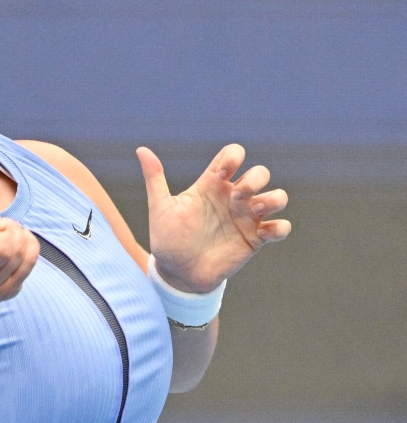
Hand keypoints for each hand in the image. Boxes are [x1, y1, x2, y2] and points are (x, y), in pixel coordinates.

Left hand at [137, 144, 290, 292]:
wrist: (177, 272)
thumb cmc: (167, 237)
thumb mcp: (160, 208)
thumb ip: (154, 178)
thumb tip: (141, 150)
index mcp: (211, 185)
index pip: (232, 156)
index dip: (232, 157)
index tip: (218, 175)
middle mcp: (233, 198)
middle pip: (260, 173)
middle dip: (255, 178)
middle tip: (237, 196)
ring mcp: (246, 218)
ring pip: (277, 197)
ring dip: (273, 198)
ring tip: (254, 209)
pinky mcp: (256, 239)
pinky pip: (281, 228)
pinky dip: (280, 228)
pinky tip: (264, 233)